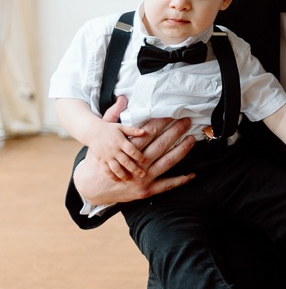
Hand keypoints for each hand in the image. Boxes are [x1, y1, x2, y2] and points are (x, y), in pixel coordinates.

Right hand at [73, 97, 196, 206]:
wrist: (91, 186)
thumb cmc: (98, 158)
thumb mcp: (104, 137)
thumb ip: (114, 115)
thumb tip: (122, 98)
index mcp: (126, 149)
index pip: (148, 132)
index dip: (161, 123)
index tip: (172, 115)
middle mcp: (136, 164)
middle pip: (160, 145)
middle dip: (175, 132)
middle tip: (186, 122)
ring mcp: (142, 179)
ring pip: (166, 162)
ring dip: (180, 151)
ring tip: (191, 140)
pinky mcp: (146, 191)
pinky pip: (166, 186)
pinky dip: (179, 180)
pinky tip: (191, 174)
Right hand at [90, 121, 149, 180]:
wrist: (92, 132)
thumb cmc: (109, 129)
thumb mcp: (121, 127)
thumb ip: (133, 130)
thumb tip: (145, 132)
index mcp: (120, 142)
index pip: (132, 150)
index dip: (139, 156)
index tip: (146, 161)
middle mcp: (114, 150)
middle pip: (125, 161)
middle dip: (134, 169)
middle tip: (142, 174)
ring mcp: (107, 156)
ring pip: (116, 168)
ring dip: (124, 175)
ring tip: (131, 180)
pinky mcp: (101, 160)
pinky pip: (106, 170)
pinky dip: (112, 176)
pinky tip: (118, 181)